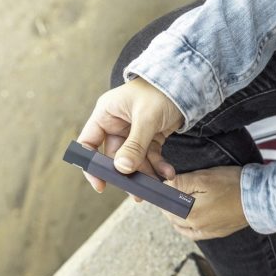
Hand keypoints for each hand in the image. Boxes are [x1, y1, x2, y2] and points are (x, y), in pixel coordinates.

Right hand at [77, 77, 184, 197]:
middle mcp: (117, 124)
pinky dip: (159, 166)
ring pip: (135, 159)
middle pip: (116, 156)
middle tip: (137, 193)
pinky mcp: (151, 136)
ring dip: (146, 174)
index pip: (89, 143)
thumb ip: (135, 144)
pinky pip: (151, 156)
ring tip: (156, 186)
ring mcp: (134, 131)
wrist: (186, 82)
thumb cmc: (160, 91)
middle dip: (127, 174)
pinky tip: (168, 173)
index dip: (92, 165)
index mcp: (106, 114)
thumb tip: (123, 169)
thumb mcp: (146, 118)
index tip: (101, 184)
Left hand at [162, 166, 248, 239]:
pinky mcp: (217, 232)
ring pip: (181, 225)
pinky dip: (187, 226)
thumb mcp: (204, 178)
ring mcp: (207, 231)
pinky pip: (194, 233)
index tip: (158, 186)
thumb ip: (181, 182)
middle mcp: (196, 227)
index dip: (160, 193)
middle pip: (171, 216)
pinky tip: (187, 220)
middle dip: (168, 204)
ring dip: (176, 215)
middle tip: (169, 190)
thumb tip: (163, 184)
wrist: (260, 198)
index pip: (164, 205)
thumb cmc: (233, 185)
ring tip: (177, 202)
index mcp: (189, 213)